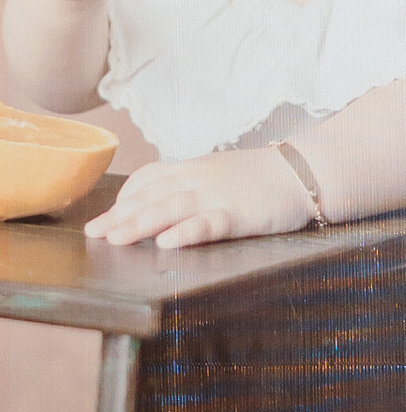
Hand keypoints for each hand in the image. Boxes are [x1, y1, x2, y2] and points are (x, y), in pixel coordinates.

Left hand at [88, 146, 314, 251]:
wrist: (305, 170)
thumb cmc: (264, 177)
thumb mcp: (220, 173)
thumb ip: (191, 185)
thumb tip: (163, 203)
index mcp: (192, 168)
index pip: (148, 179)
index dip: (124, 199)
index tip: (105, 218)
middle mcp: (197, 179)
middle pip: (151, 196)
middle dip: (120, 215)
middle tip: (95, 234)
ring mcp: (217, 196)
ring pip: (170, 208)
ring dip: (140, 223)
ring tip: (116, 239)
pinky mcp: (238, 214)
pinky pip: (207, 223)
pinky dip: (186, 232)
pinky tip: (167, 243)